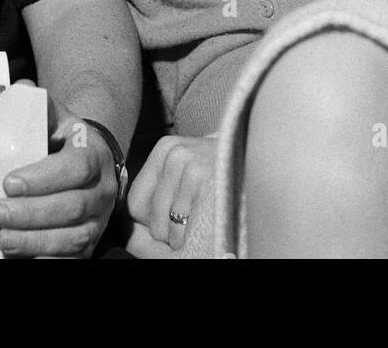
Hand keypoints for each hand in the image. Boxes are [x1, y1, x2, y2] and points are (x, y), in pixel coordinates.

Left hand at [0, 109, 118, 257]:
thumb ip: (39, 105)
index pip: (75, 168)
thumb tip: (19, 88)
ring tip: (2, 237)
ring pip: (72, 238)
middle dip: (30, 213)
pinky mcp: (89, 246)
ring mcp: (98, 222)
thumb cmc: (65, 141)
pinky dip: (45, 259)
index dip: (43, 178)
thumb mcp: (57, 118)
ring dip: (34, 241)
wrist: (91, 163)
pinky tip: (19, 256)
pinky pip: (71, 259)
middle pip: (71, 207)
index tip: (9, 182)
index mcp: (93, 155)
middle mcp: (102, 190)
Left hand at [126, 133, 216, 253]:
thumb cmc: (220, 192)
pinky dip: (192, 239)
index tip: (175, 216)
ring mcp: (191, 165)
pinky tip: (210, 222)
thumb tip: (121, 230)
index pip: (134, 202)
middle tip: (196, 216)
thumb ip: (144, 213)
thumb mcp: (181, 192)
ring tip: (205, 218)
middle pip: (145, 215)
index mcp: (167, 149)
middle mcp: (176, 151)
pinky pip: (179, 231)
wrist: (266, 177)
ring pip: (161, 227)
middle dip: (166, 228)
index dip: (151, 221)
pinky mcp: (205, 181)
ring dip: (181, 236)